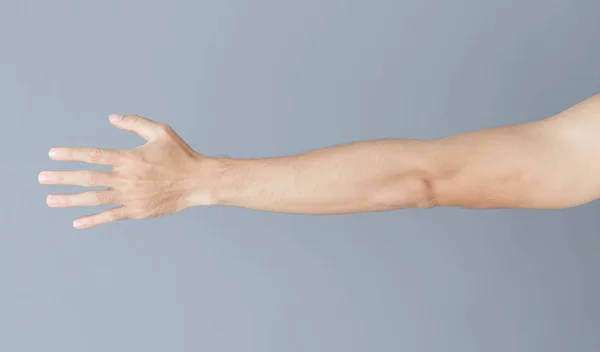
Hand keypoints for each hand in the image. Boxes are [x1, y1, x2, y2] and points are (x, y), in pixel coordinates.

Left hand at [39, 114, 214, 228]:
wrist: (198, 182)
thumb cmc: (181, 155)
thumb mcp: (160, 132)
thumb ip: (135, 123)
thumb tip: (111, 118)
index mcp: (129, 158)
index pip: (93, 155)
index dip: (71, 154)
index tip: (52, 154)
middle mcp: (126, 178)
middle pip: (87, 178)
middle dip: (62, 178)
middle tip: (41, 178)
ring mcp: (130, 196)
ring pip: (94, 199)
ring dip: (70, 200)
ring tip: (50, 200)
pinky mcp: (137, 211)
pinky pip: (110, 216)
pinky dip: (93, 220)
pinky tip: (77, 222)